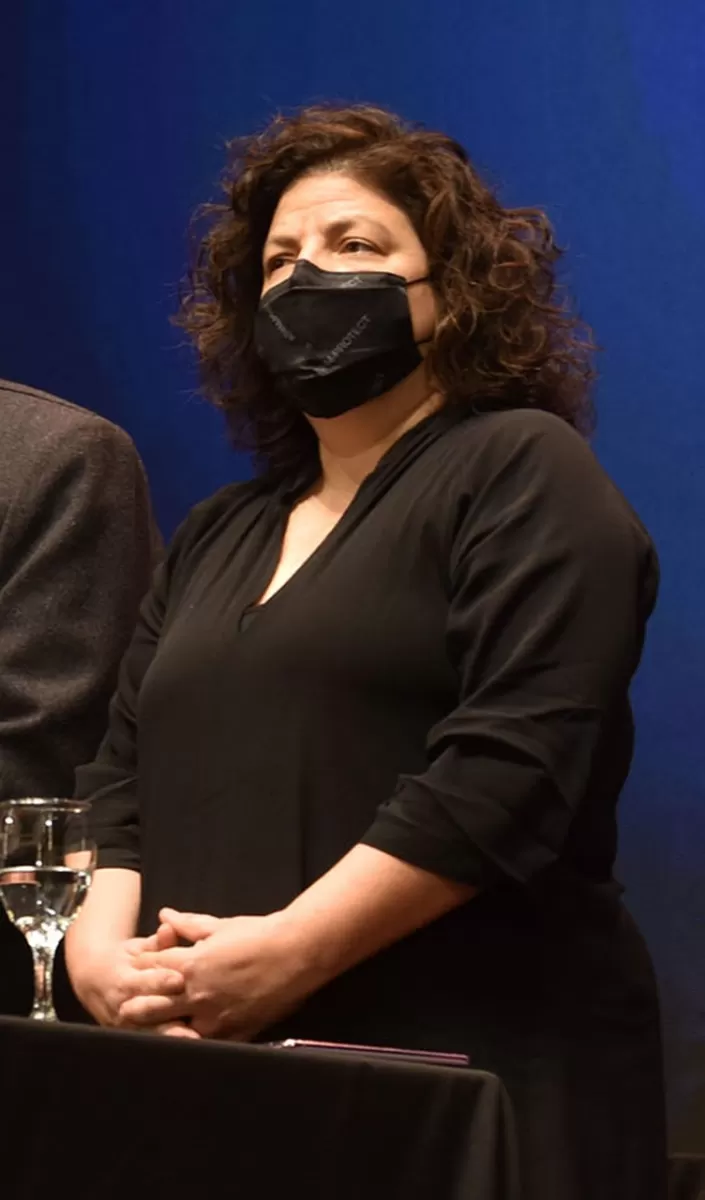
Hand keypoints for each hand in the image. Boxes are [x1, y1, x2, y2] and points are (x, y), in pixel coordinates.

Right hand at [69, 933, 198, 1037]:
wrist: (95, 982)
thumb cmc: (124, 960)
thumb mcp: (137, 948)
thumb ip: (157, 941)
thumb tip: (169, 928)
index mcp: (121, 979)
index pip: (140, 982)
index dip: (158, 981)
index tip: (178, 979)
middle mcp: (122, 1006)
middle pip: (144, 1012)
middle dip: (166, 1012)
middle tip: (191, 1011)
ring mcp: (126, 1025)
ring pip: (148, 1033)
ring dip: (170, 1035)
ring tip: (193, 1037)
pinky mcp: (133, 1037)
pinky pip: (152, 1043)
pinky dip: (170, 1045)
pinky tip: (190, 1044)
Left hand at [121, 908, 317, 1039]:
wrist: (296, 953)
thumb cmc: (260, 934)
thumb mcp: (221, 925)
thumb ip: (189, 924)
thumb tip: (165, 915)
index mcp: (192, 963)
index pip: (154, 967)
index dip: (140, 969)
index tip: (129, 971)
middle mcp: (198, 993)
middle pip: (155, 1004)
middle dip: (138, 1007)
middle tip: (122, 1012)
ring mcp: (215, 1017)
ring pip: (176, 1030)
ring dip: (162, 1029)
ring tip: (146, 1036)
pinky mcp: (234, 1031)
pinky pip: (207, 1043)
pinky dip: (195, 1042)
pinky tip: (187, 1046)